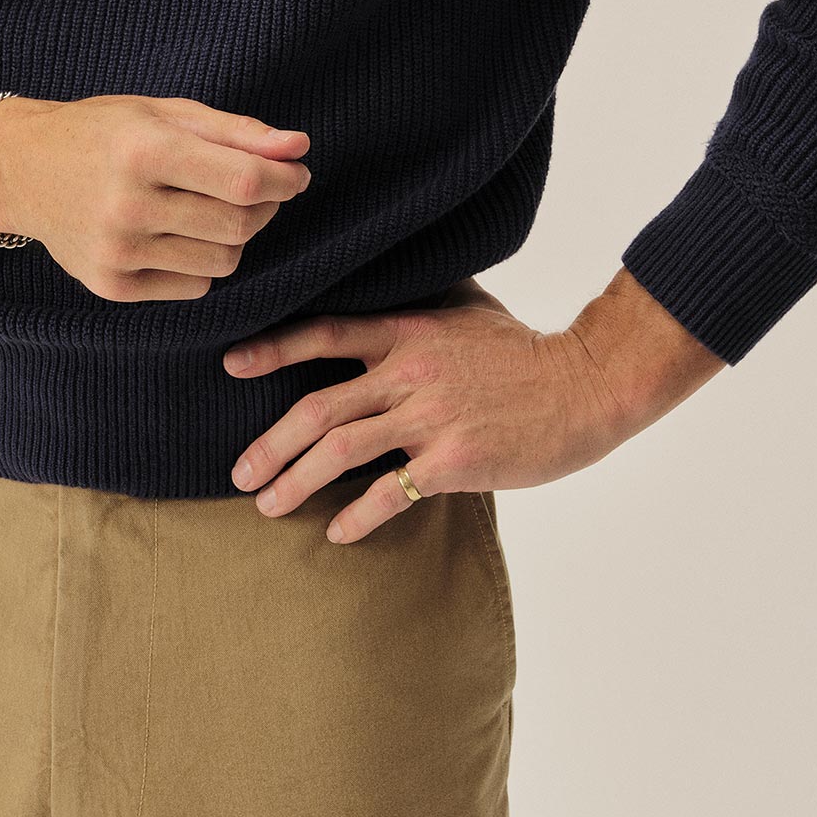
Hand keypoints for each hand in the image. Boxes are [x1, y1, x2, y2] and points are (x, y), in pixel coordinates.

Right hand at [0, 92, 311, 300]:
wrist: (21, 170)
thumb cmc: (103, 132)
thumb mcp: (166, 112)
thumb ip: (237, 131)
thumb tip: (299, 148)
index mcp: (144, 150)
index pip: (245, 181)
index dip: (285, 179)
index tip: (295, 173)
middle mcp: (127, 205)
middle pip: (239, 225)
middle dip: (264, 207)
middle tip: (254, 189)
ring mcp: (116, 252)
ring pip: (223, 261)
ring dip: (235, 236)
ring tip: (210, 208)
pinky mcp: (111, 286)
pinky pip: (195, 286)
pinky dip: (201, 262)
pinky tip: (176, 233)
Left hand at [223, 274, 636, 542]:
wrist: (584, 385)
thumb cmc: (524, 349)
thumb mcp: (466, 307)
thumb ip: (420, 302)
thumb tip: (387, 284)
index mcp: (408, 331)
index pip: (325, 333)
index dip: (274, 348)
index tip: (232, 364)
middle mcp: (410, 373)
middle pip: (319, 407)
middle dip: (271, 442)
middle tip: (239, 471)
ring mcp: (430, 419)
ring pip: (342, 451)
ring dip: (296, 481)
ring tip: (267, 505)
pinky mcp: (453, 462)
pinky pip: (390, 493)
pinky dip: (357, 515)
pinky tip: (336, 532)